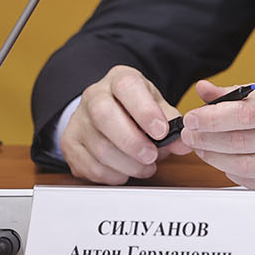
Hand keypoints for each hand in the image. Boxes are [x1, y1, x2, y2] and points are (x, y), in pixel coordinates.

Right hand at [61, 65, 190, 184]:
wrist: (106, 108)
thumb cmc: (135, 107)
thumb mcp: (157, 105)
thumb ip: (172, 122)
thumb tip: (185, 142)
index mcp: (119, 79)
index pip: (127, 87)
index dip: (145, 111)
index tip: (162, 131)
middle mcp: (93, 96)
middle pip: (104, 116)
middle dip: (132, 141)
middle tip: (152, 156)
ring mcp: (78, 120)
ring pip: (98, 146)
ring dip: (127, 164)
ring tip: (147, 167)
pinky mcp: (70, 144)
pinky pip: (89, 165)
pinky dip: (112, 174)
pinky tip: (127, 172)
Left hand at [181, 78, 254, 190]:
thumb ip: (239, 92)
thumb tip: (204, 91)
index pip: (246, 114)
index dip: (213, 119)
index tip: (192, 118)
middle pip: (241, 142)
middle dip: (207, 139)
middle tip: (190, 134)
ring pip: (244, 165)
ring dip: (215, 158)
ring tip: (203, 148)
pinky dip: (233, 172)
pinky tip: (226, 161)